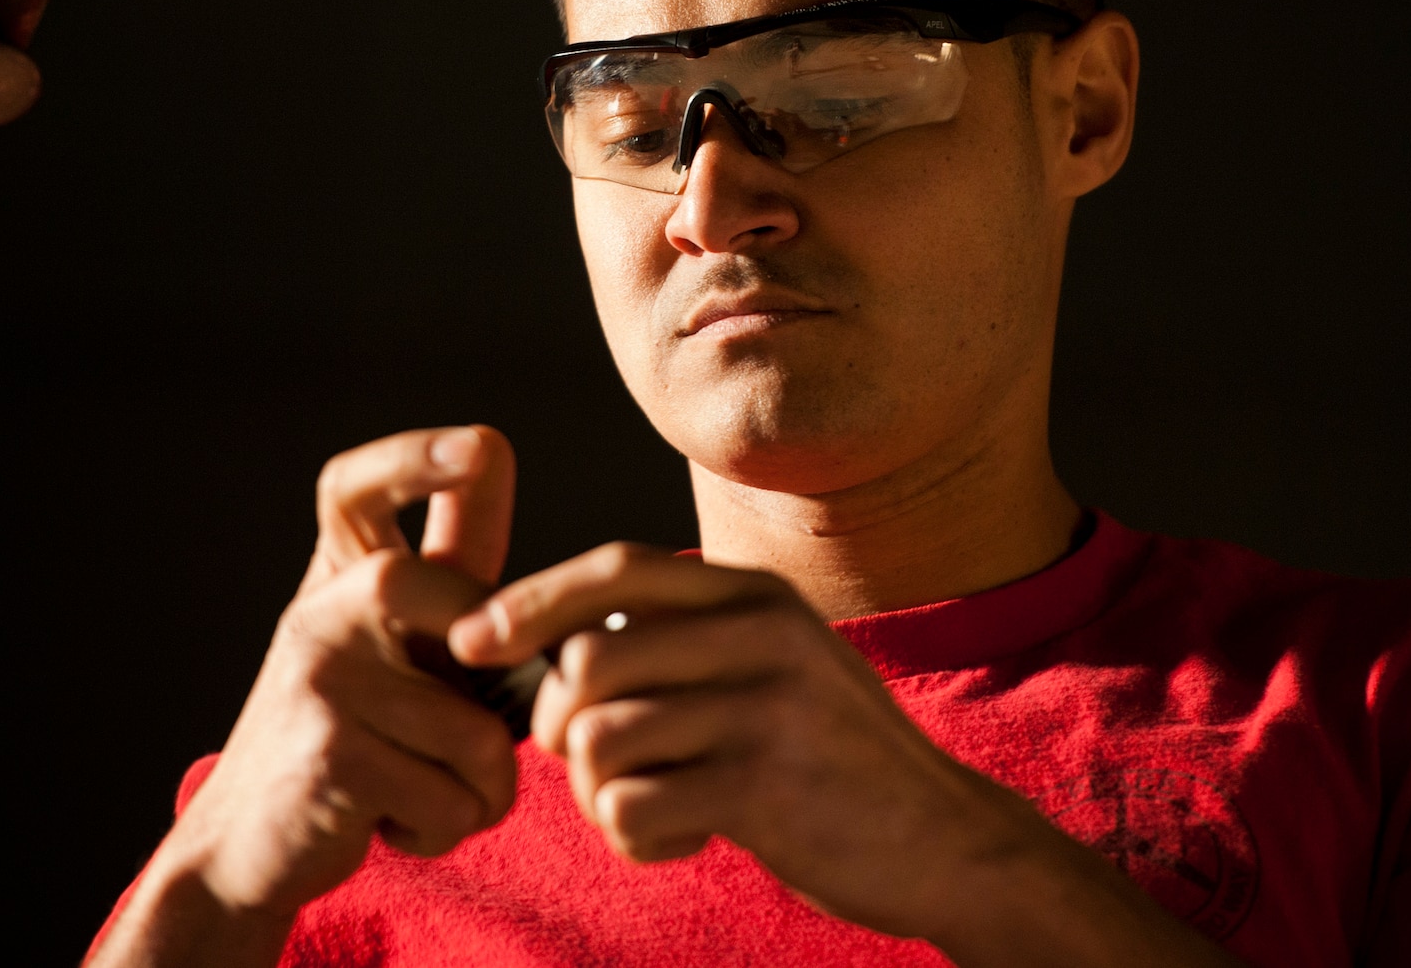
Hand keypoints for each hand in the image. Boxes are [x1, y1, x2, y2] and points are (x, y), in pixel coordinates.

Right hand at [92, 426, 522, 964]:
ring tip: (419, 786)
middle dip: (505, 686)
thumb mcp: (393, 651)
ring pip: (482, 735)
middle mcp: (327, 609)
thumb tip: (541, 531)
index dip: (418, 456)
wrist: (245, 846)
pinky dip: (449, 826)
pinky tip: (397, 822)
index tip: (480, 444)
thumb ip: (455, 592)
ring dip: (476, 787)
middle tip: (467, 733)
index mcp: (344, 575)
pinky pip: (456, 796)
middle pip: (467, 608)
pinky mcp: (333, 756)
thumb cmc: (354, 739)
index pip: (361, 488)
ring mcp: (325, 677)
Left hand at [446, 546, 1239, 965]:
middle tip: (599, 771)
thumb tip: (554, 644)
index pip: (615, 570)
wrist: (942, 840)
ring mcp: (765, 703)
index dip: (529, 601)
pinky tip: (688, 839)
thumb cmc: (831, 759)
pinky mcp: (763, 782)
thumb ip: (685, 641)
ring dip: (599, 795)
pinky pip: (631, 808)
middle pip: (585, 662)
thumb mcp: (772, 666)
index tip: (469, 641)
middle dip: (559, 728)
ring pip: (597, 740)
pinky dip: (636, 839)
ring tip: (656, 808)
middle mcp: (761, 630)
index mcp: (755, 594)